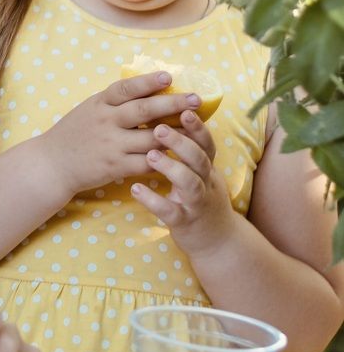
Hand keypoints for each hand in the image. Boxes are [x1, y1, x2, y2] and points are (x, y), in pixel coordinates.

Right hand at [40, 71, 204, 194]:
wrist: (51, 164)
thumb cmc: (73, 135)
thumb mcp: (88, 110)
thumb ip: (113, 101)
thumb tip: (146, 88)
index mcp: (99, 104)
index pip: (126, 88)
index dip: (148, 81)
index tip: (169, 76)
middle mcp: (106, 121)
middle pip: (145, 110)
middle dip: (174, 103)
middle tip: (196, 99)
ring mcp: (111, 144)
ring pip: (151, 137)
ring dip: (176, 133)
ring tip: (196, 129)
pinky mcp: (115, 166)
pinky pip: (146, 162)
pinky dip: (164, 158)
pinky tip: (178, 155)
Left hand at [130, 114, 235, 257]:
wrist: (216, 242)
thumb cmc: (199, 197)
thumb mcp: (199, 173)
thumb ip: (188, 150)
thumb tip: (170, 115)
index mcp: (207, 168)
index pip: (206, 143)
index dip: (197, 127)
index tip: (184, 109)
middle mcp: (206, 183)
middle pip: (199, 159)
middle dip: (182, 142)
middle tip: (159, 127)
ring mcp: (197, 203)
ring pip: (190, 183)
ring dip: (171, 168)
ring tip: (150, 155)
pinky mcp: (185, 222)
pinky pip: (170, 212)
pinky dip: (153, 200)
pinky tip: (135, 189)